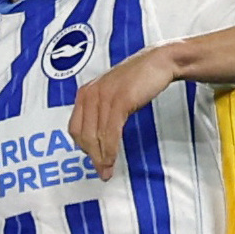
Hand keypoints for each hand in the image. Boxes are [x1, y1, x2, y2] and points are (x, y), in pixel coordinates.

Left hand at [70, 45, 179, 177]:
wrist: (159, 62)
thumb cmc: (138, 80)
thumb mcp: (113, 94)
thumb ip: (102, 112)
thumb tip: (99, 140)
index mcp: (85, 93)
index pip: (75, 128)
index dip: (83, 148)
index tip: (93, 161)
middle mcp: (90, 94)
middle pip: (83, 135)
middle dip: (92, 157)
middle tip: (102, 172)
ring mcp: (103, 96)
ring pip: (96, 136)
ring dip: (101, 158)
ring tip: (107, 171)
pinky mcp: (119, 100)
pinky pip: (110, 131)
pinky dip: (110, 149)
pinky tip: (113, 159)